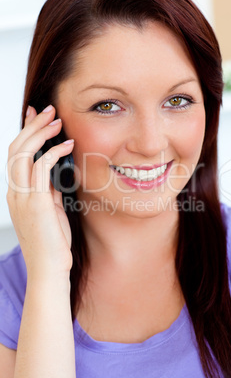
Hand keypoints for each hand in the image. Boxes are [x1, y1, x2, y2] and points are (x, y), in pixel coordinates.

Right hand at [7, 105, 74, 280]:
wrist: (50, 268)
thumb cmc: (52, 241)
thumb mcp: (50, 211)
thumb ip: (49, 192)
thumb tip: (56, 175)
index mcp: (16, 193)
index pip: (15, 154)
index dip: (24, 132)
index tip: (35, 116)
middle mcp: (15, 191)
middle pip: (15, 147)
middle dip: (32, 125)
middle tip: (47, 110)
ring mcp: (22, 196)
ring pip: (23, 153)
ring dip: (40, 132)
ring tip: (56, 120)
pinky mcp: (36, 202)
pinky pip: (40, 168)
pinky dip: (54, 152)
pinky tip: (67, 144)